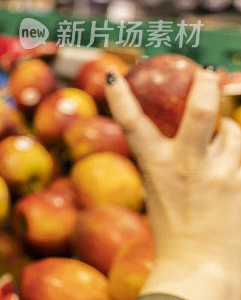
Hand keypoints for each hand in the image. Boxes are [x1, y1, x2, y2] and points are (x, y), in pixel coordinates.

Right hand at [106, 68, 240, 299]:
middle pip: (200, 110)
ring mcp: (220, 173)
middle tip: (207, 73)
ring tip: (222, 139)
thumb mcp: (158, 189)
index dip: (119, 96)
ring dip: (227, 130)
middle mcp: (186, 164)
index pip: (131, 122)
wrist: (198, 267)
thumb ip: (168, 160)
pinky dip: (237, 152)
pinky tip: (230, 164)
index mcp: (155, 165)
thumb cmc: (173, 231)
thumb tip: (188, 135)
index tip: (112, 75)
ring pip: (232, 132)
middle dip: (205, 85)